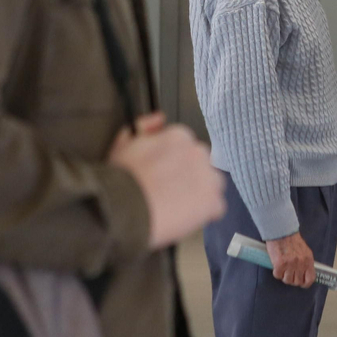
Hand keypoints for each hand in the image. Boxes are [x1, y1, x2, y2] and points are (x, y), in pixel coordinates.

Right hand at [109, 116, 224, 249]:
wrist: (123, 207)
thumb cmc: (120, 178)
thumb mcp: (124, 143)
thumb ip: (145, 127)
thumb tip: (160, 119)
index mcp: (179, 136)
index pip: (186, 148)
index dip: (175, 164)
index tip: (163, 175)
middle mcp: (198, 152)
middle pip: (201, 165)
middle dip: (189, 176)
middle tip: (169, 192)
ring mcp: (208, 176)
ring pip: (212, 184)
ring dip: (200, 193)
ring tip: (178, 207)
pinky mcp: (212, 201)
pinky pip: (216, 208)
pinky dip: (204, 214)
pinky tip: (185, 218)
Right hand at [267, 232, 315, 286]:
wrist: (281, 231)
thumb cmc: (292, 240)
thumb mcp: (304, 251)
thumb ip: (305, 262)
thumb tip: (304, 274)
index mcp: (308, 260)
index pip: (310, 279)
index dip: (305, 284)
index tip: (301, 283)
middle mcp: (300, 264)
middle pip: (297, 282)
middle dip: (292, 279)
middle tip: (288, 273)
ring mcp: (290, 265)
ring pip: (287, 280)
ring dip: (284, 276)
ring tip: (282, 269)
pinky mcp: (279, 264)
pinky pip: (277, 275)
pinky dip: (276, 272)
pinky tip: (277, 265)